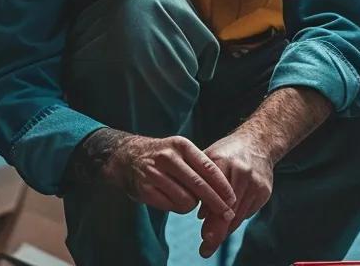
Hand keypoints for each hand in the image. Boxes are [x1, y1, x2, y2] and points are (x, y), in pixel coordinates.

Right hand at [102, 134, 237, 219]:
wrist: (126, 157)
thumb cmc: (163, 157)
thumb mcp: (180, 151)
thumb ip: (199, 167)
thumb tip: (225, 192)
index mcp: (181, 145)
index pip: (208, 167)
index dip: (222, 186)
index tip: (233, 198)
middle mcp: (168, 158)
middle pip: (199, 186)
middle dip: (216, 203)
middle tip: (227, 214)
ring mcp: (155, 173)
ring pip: (186, 199)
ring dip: (193, 205)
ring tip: (190, 201)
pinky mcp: (145, 189)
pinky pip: (171, 206)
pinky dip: (178, 208)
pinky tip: (175, 202)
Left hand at [199, 132, 277, 257]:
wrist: (257, 142)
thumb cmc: (227, 153)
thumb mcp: (209, 160)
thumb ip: (202, 183)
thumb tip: (201, 216)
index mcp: (223, 162)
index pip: (216, 197)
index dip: (211, 220)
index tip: (204, 238)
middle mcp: (242, 173)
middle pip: (229, 210)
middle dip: (217, 232)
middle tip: (206, 249)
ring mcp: (256, 182)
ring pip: (239, 214)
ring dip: (226, 229)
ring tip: (212, 242)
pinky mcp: (264, 190)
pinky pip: (247, 211)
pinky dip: (235, 219)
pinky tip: (226, 224)